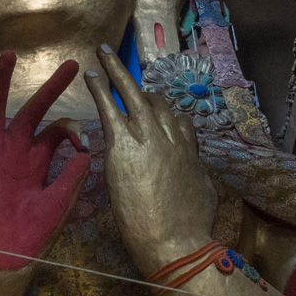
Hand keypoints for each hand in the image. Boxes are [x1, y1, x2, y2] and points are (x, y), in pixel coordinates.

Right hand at [0, 52, 90, 285]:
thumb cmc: (26, 238)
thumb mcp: (56, 205)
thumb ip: (70, 179)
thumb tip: (89, 152)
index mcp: (39, 160)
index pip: (58, 130)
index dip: (73, 129)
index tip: (83, 141)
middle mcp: (16, 149)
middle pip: (34, 109)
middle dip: (51, 87)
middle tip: (72, 65)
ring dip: (2, 80)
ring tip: (8, 54)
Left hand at [84, 45, 217, 275]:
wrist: (175, 241)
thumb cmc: (191, 228)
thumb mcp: (204, 193)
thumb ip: (196, 174)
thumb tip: (196, 170)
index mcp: (188, 151)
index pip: (180, 122)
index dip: (166, 114)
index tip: (156, 109)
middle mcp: (170, 138)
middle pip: (157, 103)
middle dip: (141, 86)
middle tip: (126, 71)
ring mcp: (147, 139)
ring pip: (133, 95)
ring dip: (117, 72)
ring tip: (104, 54)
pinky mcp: (123, 146)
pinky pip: (110, 108)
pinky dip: (100, 88)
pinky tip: (91, 74)